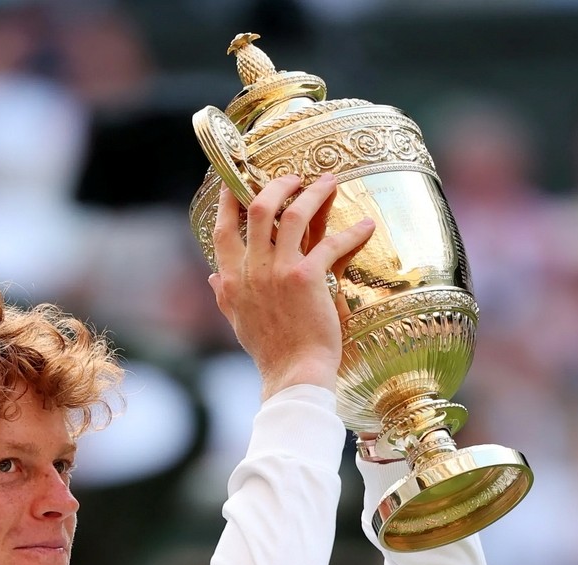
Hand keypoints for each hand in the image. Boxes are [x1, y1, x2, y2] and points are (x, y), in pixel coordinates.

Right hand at [208, 173, 374, 398]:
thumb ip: (225, 295)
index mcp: (232, 280)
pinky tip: (366, 227)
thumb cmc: (271, 352)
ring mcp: (279, 271)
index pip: (223, 230)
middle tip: (295, 177)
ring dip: (314, 193)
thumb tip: (211, 277)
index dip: (228, 201)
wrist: (294, 374)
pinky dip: (352, 233)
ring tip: (330, 182)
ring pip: (294, 214)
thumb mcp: (238, 322)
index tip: (235, 182)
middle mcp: (252, 270)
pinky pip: (330, 243)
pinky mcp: (307, 278)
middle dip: (278, 185)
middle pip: (259, 209)